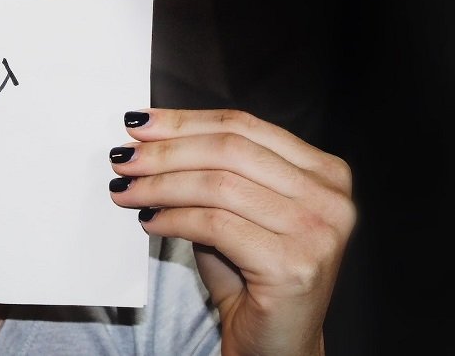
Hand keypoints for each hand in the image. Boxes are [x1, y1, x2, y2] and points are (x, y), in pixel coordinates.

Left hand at [108, 109, 354, 355]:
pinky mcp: (292, 265)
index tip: (139, 124)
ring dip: (161, 185)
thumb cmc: (252, 275)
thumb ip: (211, 169)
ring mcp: (316, 232)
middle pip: (230, 150)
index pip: (244, 126)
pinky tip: (149, 221)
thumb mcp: (237, 209)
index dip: (185, 122)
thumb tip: (149, 136)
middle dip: (167, 151)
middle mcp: (330, 198)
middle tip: (124, 158)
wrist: (275, 343)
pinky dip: (173, 219)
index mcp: (324, 172)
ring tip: (126, 190)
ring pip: (219, 185)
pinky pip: (215, 225)